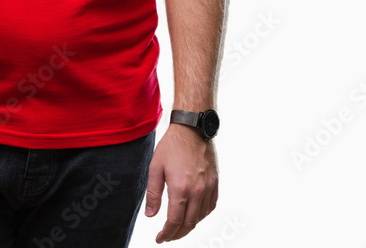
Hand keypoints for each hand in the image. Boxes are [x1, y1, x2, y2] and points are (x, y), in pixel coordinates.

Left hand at [145, 123, 218, 242]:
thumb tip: (151, 216)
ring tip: (178, 227)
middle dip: (177, 234)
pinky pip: (211, 205)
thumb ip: (153, 194)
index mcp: (180, 188)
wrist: (192, 128)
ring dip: (189, 226)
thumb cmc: (171, 146)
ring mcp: (208, 186)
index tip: (160, 238)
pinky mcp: (215, 181)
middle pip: (189, 223)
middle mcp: (197, 190)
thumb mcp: (155, 168)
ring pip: (201, 217)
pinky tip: (194, 215)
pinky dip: (202, 215)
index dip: (166, 234)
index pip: (174, 221)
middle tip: (168, 236)